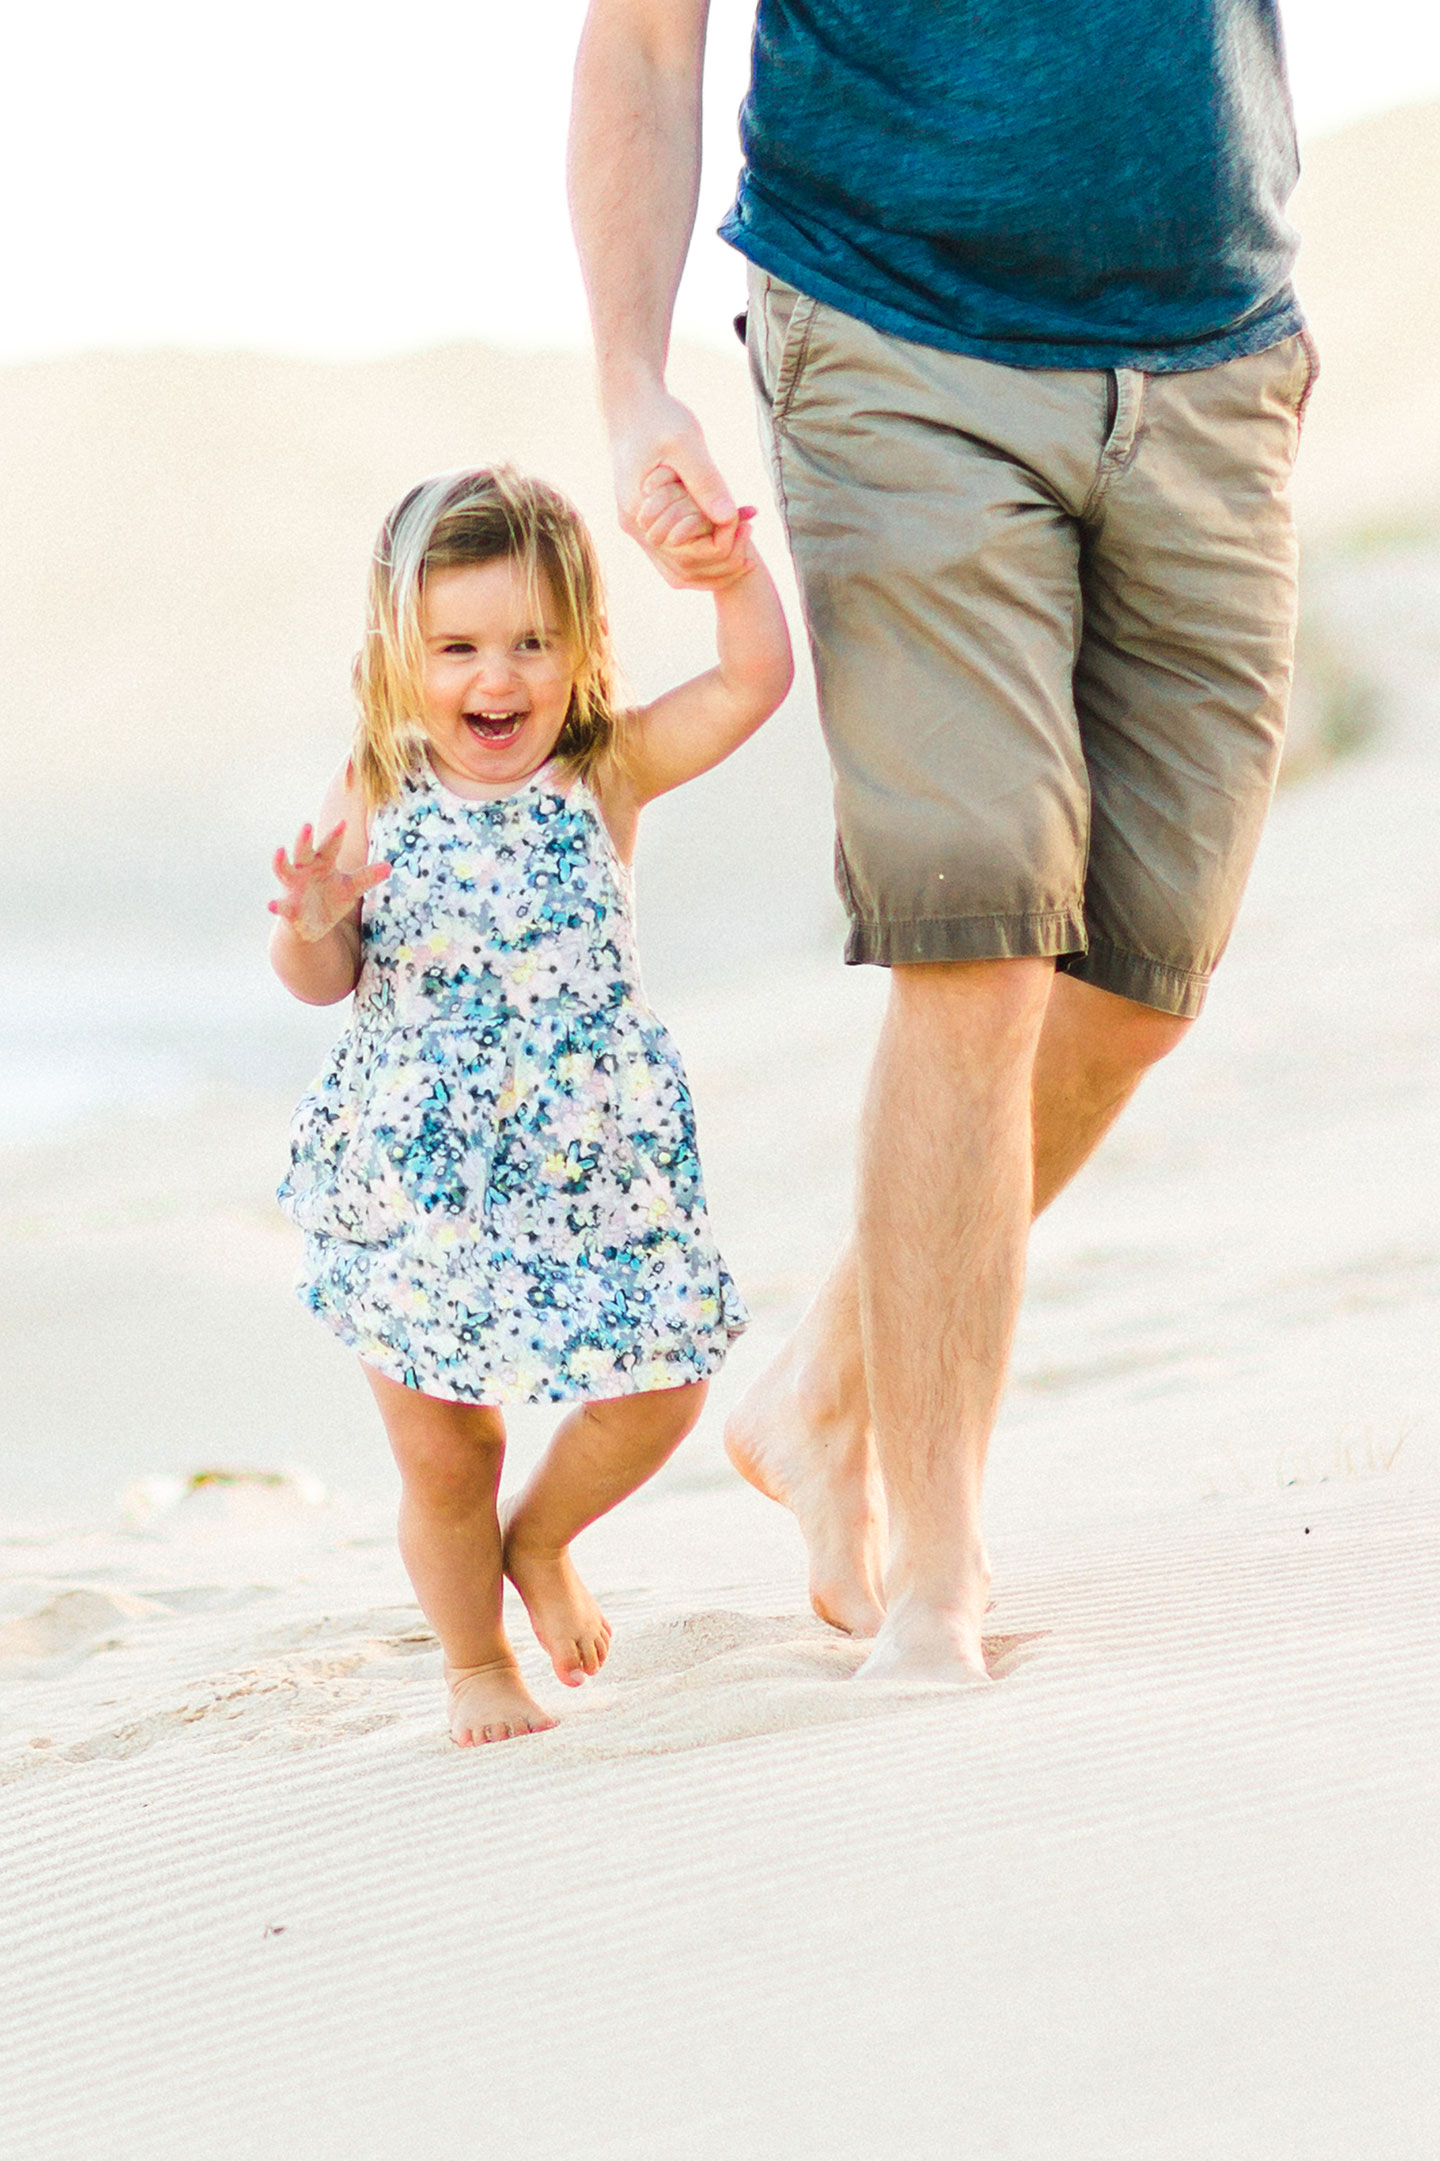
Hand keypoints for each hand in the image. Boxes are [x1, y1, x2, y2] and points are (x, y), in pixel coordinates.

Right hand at [268, 822, 389, 942]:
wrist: (312, 927)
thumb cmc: (329, 900)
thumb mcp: (350, 888)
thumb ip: (367, 877)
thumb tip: (390, 866)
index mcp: (322, 863)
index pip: (329, 846)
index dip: (336, 835)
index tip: (344, 823)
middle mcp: (304, 871)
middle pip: (303, 851)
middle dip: (304, 839)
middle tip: (307, 826)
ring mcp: (293, 888)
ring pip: (284, 871)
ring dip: (280, 861)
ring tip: (280, 851)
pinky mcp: (288, 908)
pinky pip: (280, 906)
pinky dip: (276, 905)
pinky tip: (271, 905)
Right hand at [611, 385, 756, 589]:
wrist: (630, 402)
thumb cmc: (658, 415)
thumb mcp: (686, 443)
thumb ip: (705, 481)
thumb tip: (728, 517)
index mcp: (639, 512)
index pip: (686, 554)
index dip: (721, 544)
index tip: (747, 520)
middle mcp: (634, 527)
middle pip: (683, 569)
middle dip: (722, 556)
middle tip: (751, 525)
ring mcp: (637, 526)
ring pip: (678, 566)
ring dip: (713, 555)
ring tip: (744, 527)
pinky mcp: (645, 519)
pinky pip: (675, 549)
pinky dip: (702, 543)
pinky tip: (727, 522)